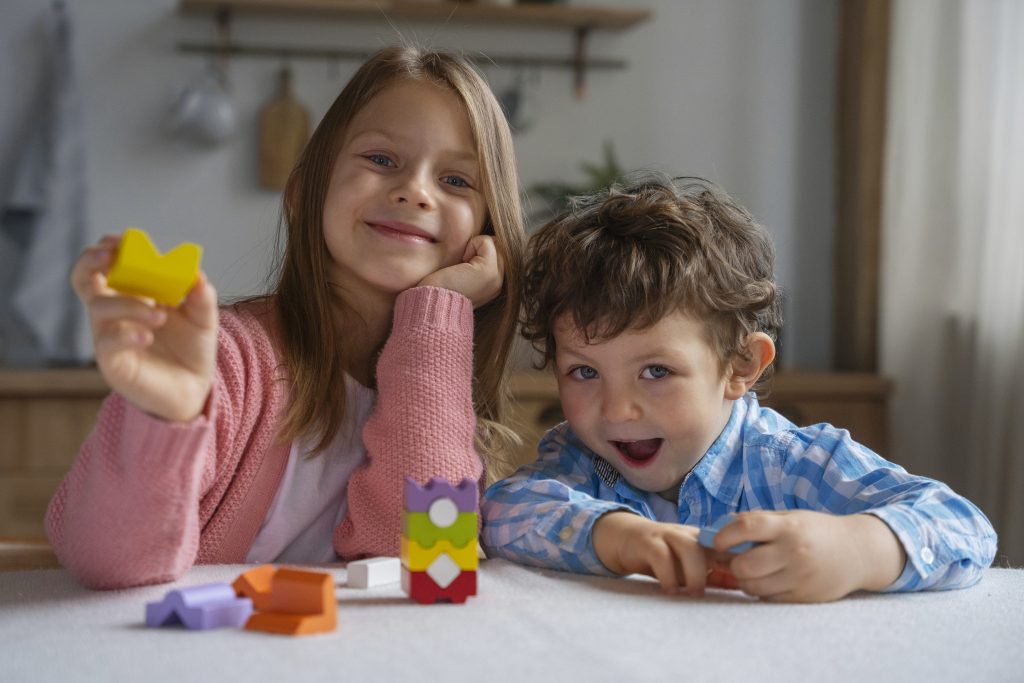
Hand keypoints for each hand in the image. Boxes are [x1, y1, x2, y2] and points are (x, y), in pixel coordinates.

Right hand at [70, 234, 218, 421]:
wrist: (194, 389)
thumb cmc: (191, 349)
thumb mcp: (204, 320)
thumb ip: (202, 298)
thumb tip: (197, 274)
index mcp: (133, 294)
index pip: (107, 264)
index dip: (108, 248)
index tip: (122, 240)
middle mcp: (115, 312)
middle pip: (83, 279)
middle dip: (91, 261)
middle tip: (111, 256)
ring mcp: (109, 336)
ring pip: (98, 308)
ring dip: (129, 304)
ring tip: (160, 316)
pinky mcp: (112, 361)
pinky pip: (106, 342)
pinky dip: (127, 333)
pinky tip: (148, 335)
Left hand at [417, 234, 502, 307]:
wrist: (434, 305)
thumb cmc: (441, 288)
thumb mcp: (463, 274)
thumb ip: (476, 261)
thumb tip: (483, 242)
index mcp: (496, 284)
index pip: (499, 251)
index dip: (480, 250)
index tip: (463, 268)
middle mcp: (500, 282)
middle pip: (499, 245)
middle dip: (480, 247)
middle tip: (462, 264)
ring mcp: (497, 277)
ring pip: (494, 242)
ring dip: (476, 246)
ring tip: (462, 264)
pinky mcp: (489, 271)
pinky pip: (487, 241)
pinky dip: (471, 245)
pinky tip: (461, 262)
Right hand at [592, 512, 733, 595]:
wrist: (625, 539)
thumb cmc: (664, 557)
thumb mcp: (690, 567)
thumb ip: (714, 576)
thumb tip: (743, 586)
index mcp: (703, 539)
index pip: (729, 546)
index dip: (738, 563)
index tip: (742, 584)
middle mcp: (688, 534)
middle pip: (712, 545)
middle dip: (717, 570)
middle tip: (713, 593)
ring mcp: (667, 535)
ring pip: (688, 547)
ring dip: (694, 572)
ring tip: (692, 593)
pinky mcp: (647, 542)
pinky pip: (660, 555)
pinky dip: (668, 575)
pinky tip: (670, 590)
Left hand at [713, 510, 906, 602]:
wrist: (858, 552)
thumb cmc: (816, 531)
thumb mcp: (790, 518)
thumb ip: (757, 521)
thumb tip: (717, 528)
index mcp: (788, 527)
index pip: (746, 527)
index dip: (724, 535)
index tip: (718, 541)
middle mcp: (794, 552)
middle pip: (745, 565)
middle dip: (732, 563)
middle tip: (732, 559)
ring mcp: (800, 578)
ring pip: (753, 586)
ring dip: (744, 579)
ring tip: (750, 570)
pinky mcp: (804, 598)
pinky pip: (768, 599)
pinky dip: (761, 591)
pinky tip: (768, 580)